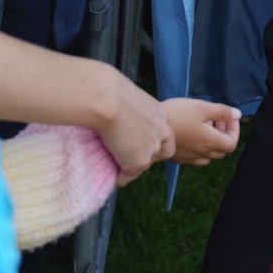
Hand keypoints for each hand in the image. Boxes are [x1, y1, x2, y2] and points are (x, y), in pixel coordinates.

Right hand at [93, 68, 175, 186]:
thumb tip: (128, 122)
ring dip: (129, 168)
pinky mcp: (139, 161)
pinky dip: (119, 178)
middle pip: (156, 155)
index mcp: (162, 116)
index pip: (165, 139)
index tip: (139, 147)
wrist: (107, 100)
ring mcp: (152, 149)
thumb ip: (138, 115)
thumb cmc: (112, 94)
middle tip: (125, 158)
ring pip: (141, 166)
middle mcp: (163, 133)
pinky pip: (127, 176)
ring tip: (115, 168)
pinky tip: (111, 177)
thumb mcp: (133, 102)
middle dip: (142, 158)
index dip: (152, 145)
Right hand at [165, 97, 240, 164]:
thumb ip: (221, 111)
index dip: (234, 130)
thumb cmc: (178, 114)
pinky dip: (200, 148)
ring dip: (213, 142)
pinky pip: (196, 158)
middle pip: (222, 151)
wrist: (152, 127)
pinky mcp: (179, 158)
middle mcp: (202, 153)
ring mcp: (189, 158)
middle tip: (217, 119)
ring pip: (209, 156)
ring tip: (205, 126)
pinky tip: (192, 135)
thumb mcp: (202, 107)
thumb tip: (237, 115)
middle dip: (224, 134)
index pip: (232, 143)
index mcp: (210, 142)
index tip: (229, 117)